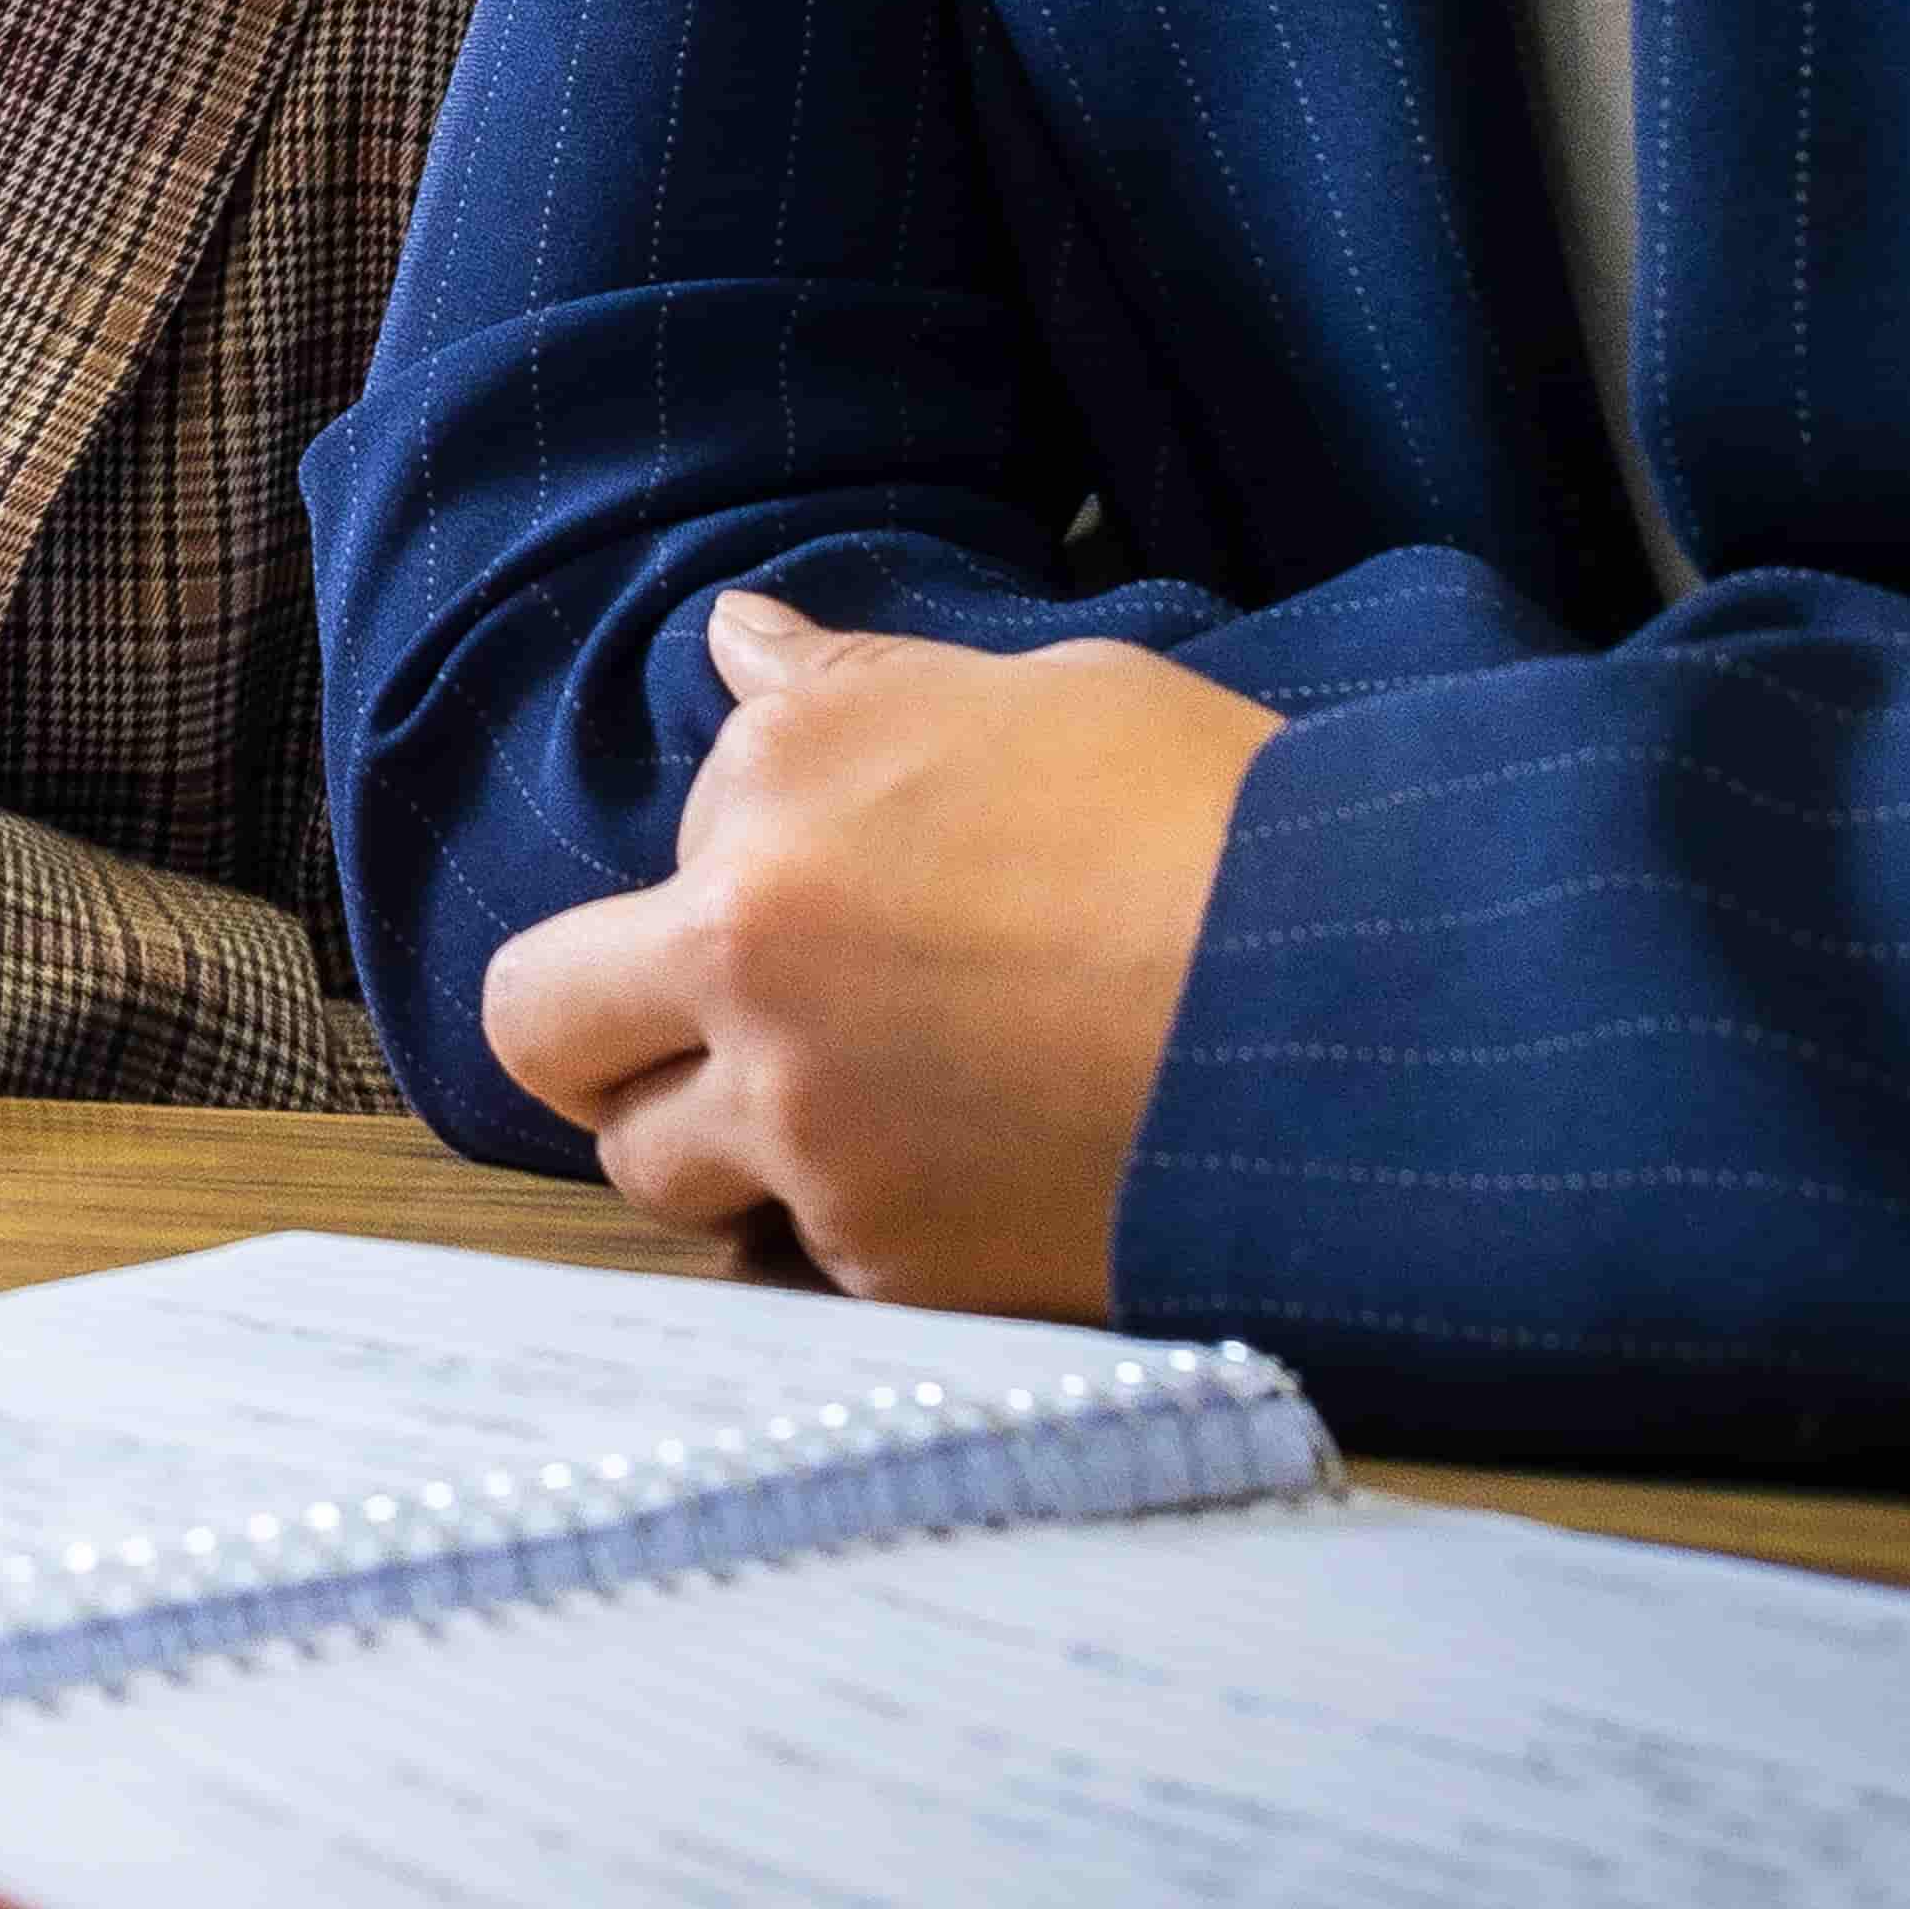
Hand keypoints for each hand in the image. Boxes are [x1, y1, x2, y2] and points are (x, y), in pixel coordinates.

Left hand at [478, 590, 1279, 1314]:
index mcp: (779, 804)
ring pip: (654, 1168)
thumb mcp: (1039, 698)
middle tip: (692, 1025)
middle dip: (597, 1029)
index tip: (829, 869)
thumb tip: (735, 640)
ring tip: (841, 1107)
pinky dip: (846, 1225)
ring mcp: (809, 1137)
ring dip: (711, 1140)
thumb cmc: (1219, 828)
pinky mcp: (888, 1268)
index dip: (731, 857)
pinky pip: (793, 1256)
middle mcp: (751, 972)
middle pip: (540, 1029)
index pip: (661, 832)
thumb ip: (849, 692)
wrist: (1369, 1018)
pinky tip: (955, 1175)